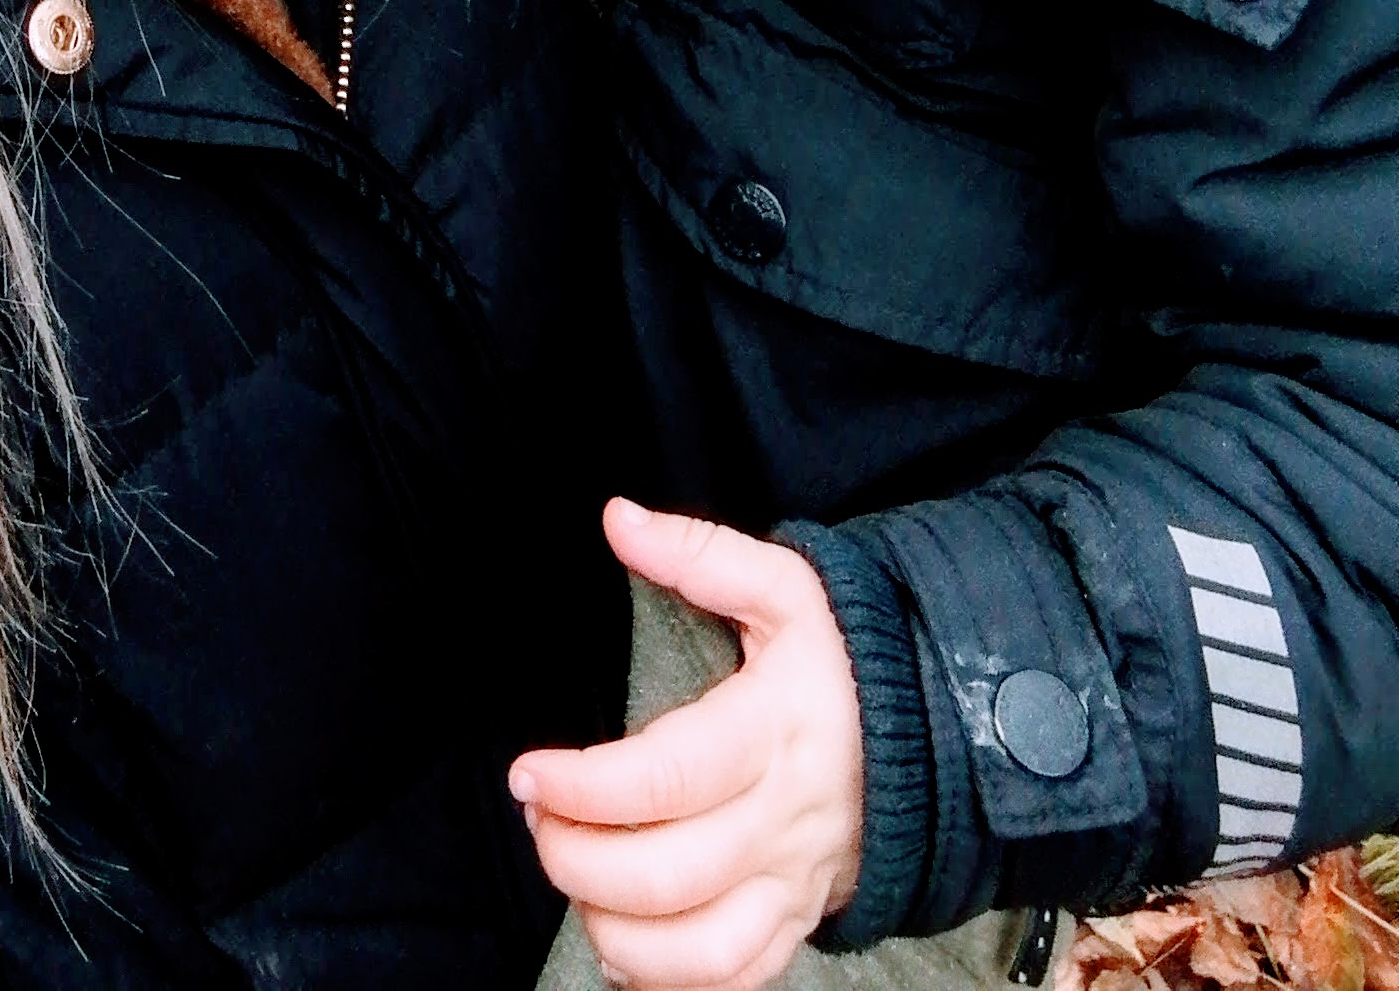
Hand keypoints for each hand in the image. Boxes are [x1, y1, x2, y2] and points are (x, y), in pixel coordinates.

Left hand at [509, 497, 864, 990]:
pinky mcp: (796, 919)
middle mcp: (783, 819)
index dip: (587, 786)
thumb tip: (618, 519)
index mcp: (775, 731)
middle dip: (578, 856)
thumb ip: (699, 553)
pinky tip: (618, 938)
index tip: (528, 773)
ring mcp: (792, 881)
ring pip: (699, 946)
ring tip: (572, 874)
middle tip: (538, 817)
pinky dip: (665, 975)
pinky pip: (732, 977)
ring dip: (614, 926)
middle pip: (670, 873)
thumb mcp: (786, 585)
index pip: (670, 777)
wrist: (935, 732)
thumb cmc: (843, 657)